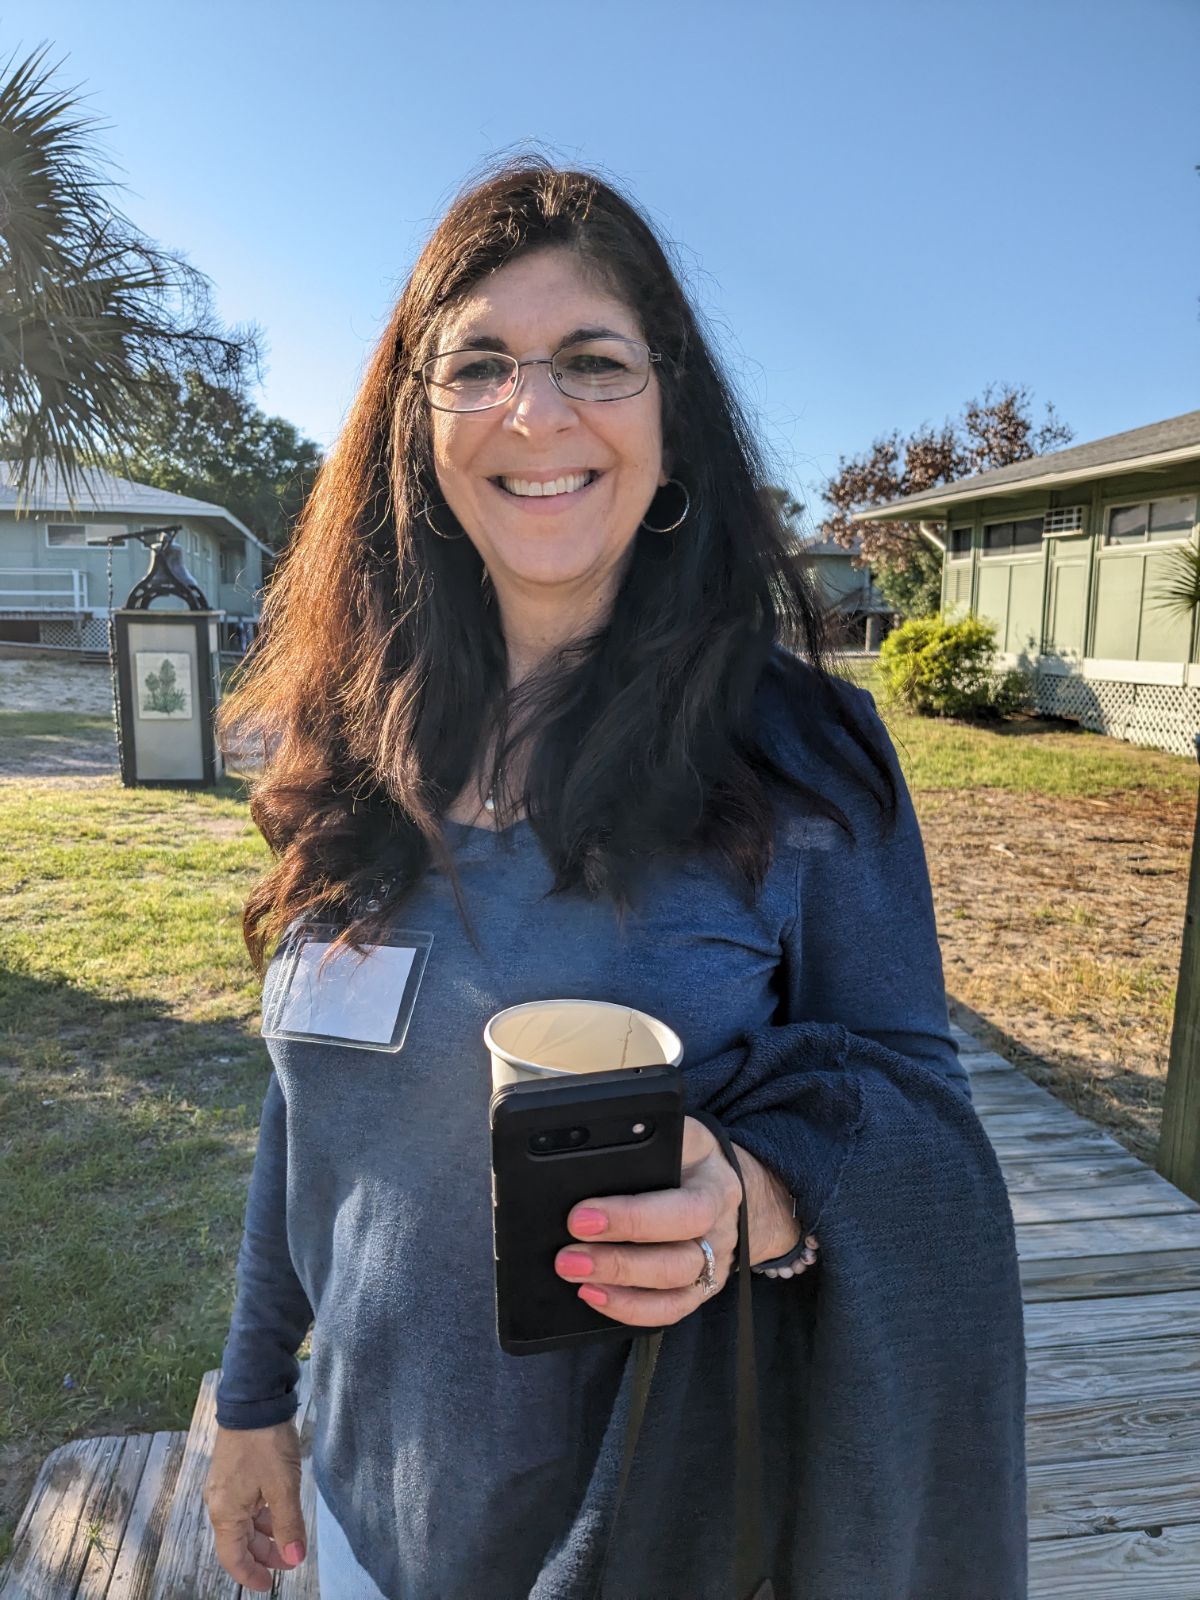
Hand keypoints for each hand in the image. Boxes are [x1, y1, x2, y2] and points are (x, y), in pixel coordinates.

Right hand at [205, 1420, 307, 1592]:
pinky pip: (246, 1504)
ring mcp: (225, 1486)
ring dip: (265, 1533)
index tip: (270, 1585)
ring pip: (244, 1522)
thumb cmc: (266, 1444)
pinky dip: (262, 1514)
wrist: (253, 1399)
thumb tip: (294, 1559)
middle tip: (290, 1558)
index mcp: (225, 1512)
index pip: (233, 1558)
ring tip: (290, 1536)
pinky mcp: (233, 1471)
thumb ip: (289, 1526)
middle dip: (264, 1554)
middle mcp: (220, 1503)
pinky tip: (280, 1510)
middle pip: (239, 1541)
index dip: (251, 1574)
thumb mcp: (283, 1487)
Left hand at [554, 1115, 743, 1327]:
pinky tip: (594, 1295)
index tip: (581, 1217)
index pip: (684, 1209)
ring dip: (619, 1286)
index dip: (633, 1218)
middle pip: (678, 1258)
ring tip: (574, 1273)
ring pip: (674, 1289)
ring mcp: (713, 1264)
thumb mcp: (680, 1135)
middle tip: (567, 1255)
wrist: (723, 1182)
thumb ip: (646, 1137)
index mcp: (715, 1185)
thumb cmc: (690, 1157)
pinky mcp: (700, 1289)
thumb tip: (592, 1144)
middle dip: (618, 1260)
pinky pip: (670, 1311)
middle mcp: (719, 1231)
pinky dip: (631, 1309)